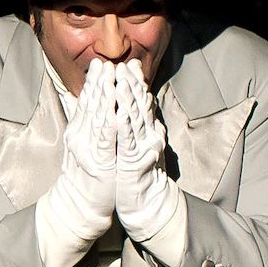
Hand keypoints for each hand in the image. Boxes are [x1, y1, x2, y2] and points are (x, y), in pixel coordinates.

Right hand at [44, 58, 116, 241]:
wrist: (81, 204)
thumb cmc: (86, 173)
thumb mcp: (84, 144)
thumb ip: (85, 122)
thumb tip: (82, 101)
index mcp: (79, 131)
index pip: (86, 102)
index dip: (94, 83)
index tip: (100, 64)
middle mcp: (80, 137)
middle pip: (91, 106)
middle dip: (99, 84)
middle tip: (106, 64)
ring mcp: (88, 150)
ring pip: (97, 119)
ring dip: (105, 99)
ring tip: (111, 81)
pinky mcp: (100, 164)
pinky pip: (105, 143)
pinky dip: (109, 128)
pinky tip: (114, 115)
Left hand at [115, 59, 179, 240]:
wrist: (146, 203)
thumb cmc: (136, 172)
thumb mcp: (136, 143)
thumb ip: (135, 124)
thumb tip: (135, 103)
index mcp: (146, 130)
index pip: (141, 101)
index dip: (135, 82)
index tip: (128, 64)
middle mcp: (148, 135)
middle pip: (140, 105)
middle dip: (131, 83)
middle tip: (123, 64)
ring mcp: (143, 148)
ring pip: (134, 119)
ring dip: (127, 99)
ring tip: (120, 80)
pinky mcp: (134, 162)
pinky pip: (128, 142)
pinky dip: (124, 127)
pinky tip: (119, 114)